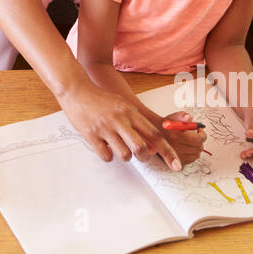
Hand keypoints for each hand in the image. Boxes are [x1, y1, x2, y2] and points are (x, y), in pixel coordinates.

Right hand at [57, 82, 180, 167]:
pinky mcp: (92, 135)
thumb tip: (151, 143)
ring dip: (124, 156)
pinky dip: (107, 155)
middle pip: (141, 148)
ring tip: (117, 146)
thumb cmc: (100, 99)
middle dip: (145, 157)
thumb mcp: (122, 105)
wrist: (76, 90)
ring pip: (124, 155)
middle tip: (141, 156)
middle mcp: (120, 120)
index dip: (168, 151)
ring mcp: (105, 128)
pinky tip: (103, 146)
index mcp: (130, 112)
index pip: (155, 134)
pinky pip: (106, 156)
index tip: (176, 163)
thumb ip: (136, 122)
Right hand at [156, 110, 206, 166]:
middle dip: (200, 141)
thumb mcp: (173, 117)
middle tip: (197, 136)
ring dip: (197, 148)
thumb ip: (182, 116)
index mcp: (176, 136)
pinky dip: (193, 154)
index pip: (198, 140)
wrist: (156, 135)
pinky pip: (191, 160)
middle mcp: (176, 148)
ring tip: (192, 142)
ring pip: (196, 155)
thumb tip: (189, 118)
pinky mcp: (177, 162)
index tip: (200, 131)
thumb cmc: (167, 127)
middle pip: (198, 148)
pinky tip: (188, 148)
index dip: (202, 135)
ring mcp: (176, 157)